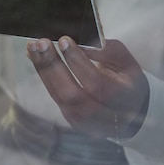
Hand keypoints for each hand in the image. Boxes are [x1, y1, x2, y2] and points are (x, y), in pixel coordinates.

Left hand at [26, 36, 148, 138]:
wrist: (130, 108)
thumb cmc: (126, 78)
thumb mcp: (126, 61)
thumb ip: (108, 51)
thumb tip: (80, 44)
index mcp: (125, 99)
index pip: (96, 82)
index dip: (77, 62)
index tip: (64, 40)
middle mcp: (107, 117)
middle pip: (73, 94)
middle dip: (54, 66)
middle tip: (41, 43)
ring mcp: (89, 123)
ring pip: (60, 98)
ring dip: (43, 70)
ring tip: (33, 48)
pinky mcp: (74, 122)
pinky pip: (55, 98)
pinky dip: (44, 76)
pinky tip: (36, 59)